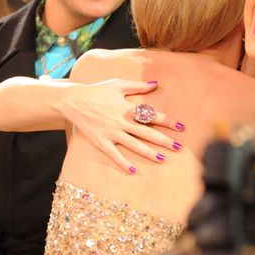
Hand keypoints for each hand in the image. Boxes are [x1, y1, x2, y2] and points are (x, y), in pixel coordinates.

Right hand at [58, 79, 184, 173]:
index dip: (167, 121)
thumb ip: (138, 85)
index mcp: (127, 108)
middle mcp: (121, 122)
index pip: (152, 115)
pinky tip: (134, 171)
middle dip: (163, 140)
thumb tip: (156, 83)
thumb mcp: (118, 84)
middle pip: (147, 132)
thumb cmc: (97, 91)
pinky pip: (114, 154)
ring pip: (134, 145)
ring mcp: (111, 133)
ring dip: (148, 152)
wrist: (73, 100)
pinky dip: (123, 163)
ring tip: (162, 159)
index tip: (180, 127)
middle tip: (178, 147)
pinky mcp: (101, 141)